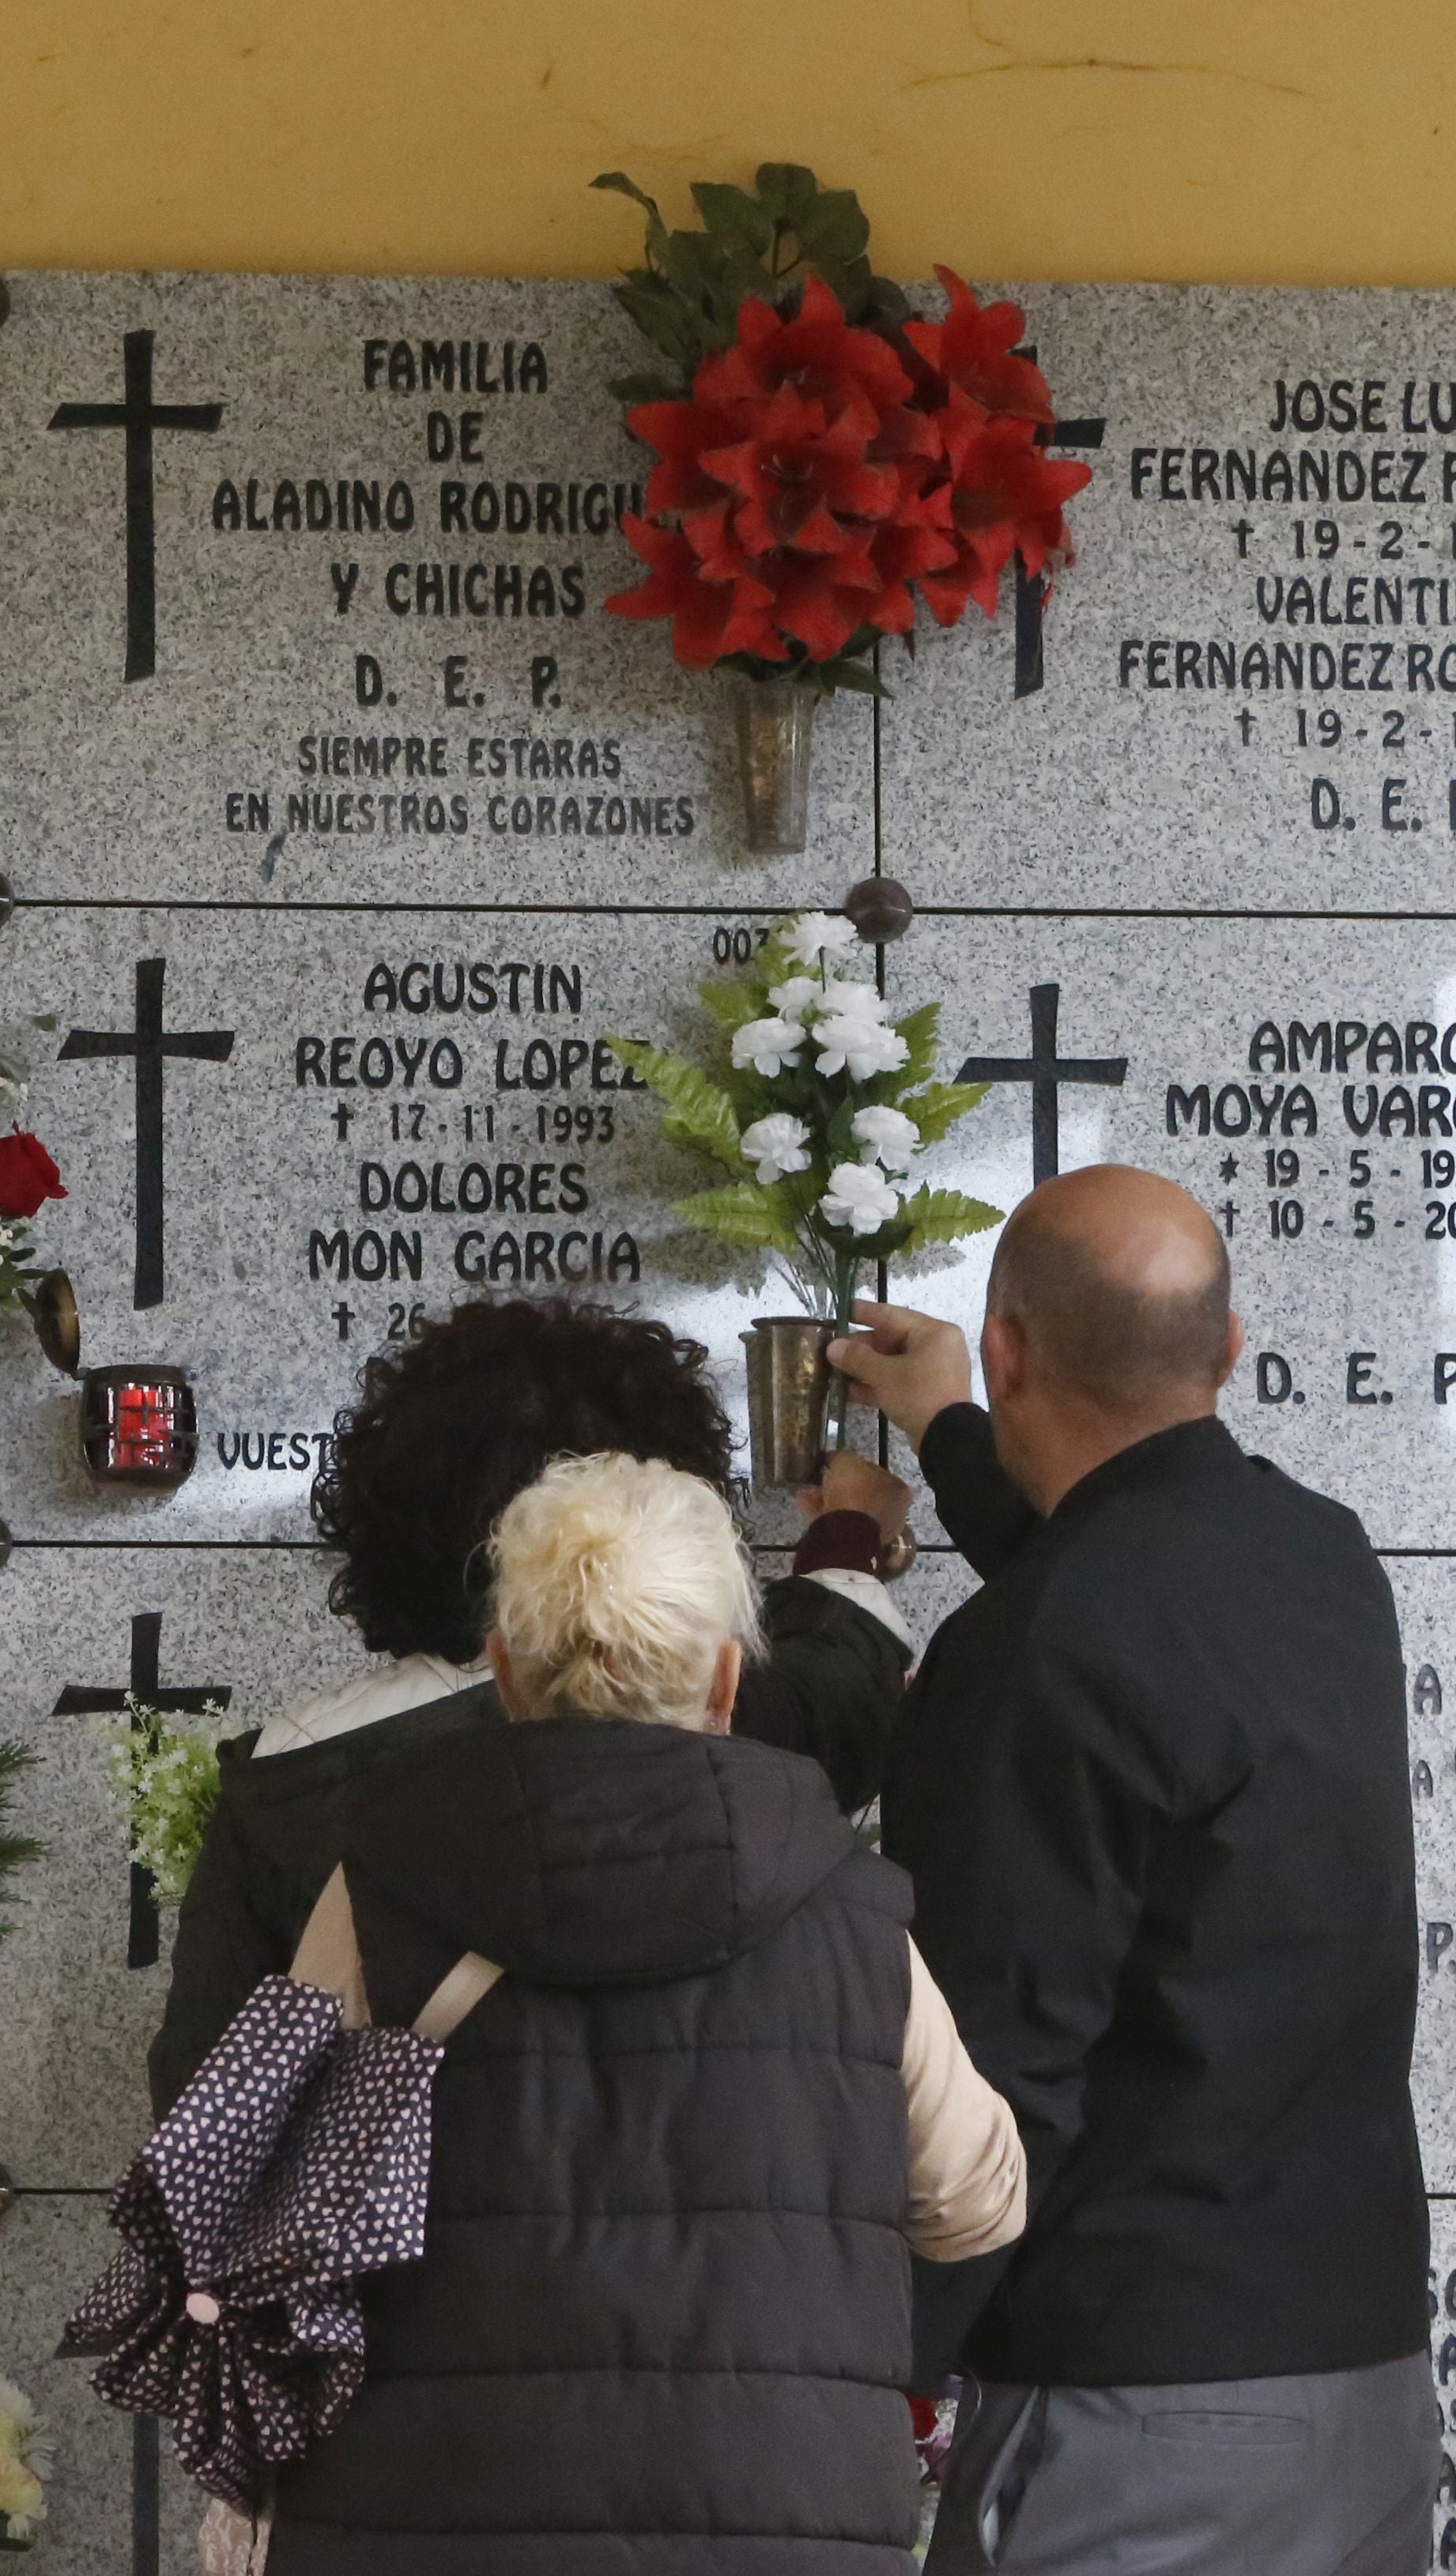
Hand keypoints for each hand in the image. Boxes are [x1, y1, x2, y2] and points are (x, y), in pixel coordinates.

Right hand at [796, 1449, 912, 1541]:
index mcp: (898, 1489)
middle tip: (822, 1480)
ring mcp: (875, 1529)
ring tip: (808, 1492)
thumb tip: (835, 1459)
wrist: (845, 1531)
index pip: (875, 1472)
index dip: (854, 1466)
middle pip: (861, 1492)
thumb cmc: (853, 1490)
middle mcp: (892, 1511)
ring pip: (848, 1509)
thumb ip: (842, 1457)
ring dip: (828, 1499)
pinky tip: (804, 1503)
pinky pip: (838, 1522)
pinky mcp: (856, 1542)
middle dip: (840, 1486)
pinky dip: (823, 1512)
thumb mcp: (846, 1461)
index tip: (837, 1465)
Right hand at [827, 1300, 971, 1454]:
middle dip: (860, 1347)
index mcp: (934, 1332)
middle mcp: (937, 1347)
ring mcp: (933, 1371)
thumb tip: (832, 1347)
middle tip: (831, 1348)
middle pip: (892, 1340)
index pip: (892, 1315)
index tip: (842, 1309)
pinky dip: (876, 1385)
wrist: (948, 1440)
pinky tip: (847, 1391)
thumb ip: (857, 1358)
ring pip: (893, 1363)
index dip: (864, 1312)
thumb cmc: (919, 1395)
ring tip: (833, 1369)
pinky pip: (898, 1381)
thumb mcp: (885, 1374)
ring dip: (864, 1368)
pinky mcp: (927, 1393)